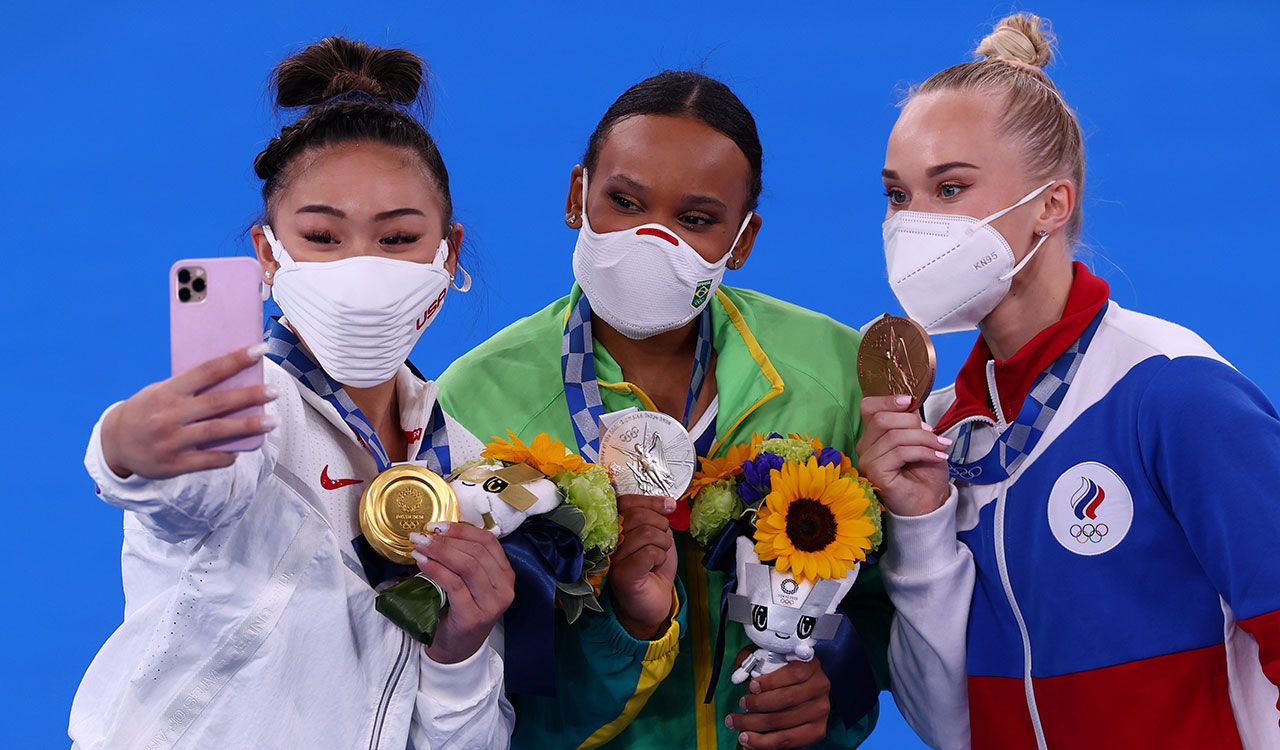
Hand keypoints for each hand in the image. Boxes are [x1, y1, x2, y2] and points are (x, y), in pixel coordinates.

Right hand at [101, 344, 277, 479]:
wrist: (114, 444)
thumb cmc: (146, 411)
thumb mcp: (160, 392)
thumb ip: (189, 388)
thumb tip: (232, 379)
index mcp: (166, 392)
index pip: (207, 371)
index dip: (235, 360)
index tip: (259, 349)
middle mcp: (170, 415)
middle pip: (218, 403)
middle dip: (250, 396)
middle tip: (274, 391)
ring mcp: (172, 441)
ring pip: (218, 432)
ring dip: (248, 426)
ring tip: (272, 421)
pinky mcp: (175, 464)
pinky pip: (208, 460)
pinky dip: (227, 455)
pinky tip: (242, 450)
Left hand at [412, 523, 514, 664]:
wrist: (456, 650)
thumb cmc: (460, 611)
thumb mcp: (470, 583)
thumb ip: (465, 560)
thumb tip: (437, 533)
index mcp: (506, 575)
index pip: (489, 542)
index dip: (463, 530)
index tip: (439, 526)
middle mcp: (505, 588)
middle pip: (476, 552)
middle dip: (447, 540)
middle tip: (422, 535)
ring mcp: (491, 604)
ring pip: (467, 565)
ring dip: (440, 552)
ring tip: (419, 546)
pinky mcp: (474, 616)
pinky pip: (454, 584)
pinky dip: (436, 569)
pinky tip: (422, 563)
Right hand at [609, 494, 677, 639]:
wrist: (652, 602)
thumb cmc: (652, 568)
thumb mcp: (656, 535)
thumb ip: (655, 517)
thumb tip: (669, 503)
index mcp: (612, 527)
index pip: (627, 502)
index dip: (651, 502)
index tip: (669, 507)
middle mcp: (606, 541)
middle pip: (637, 516)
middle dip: (660, 525)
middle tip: (662, 541)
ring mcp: (611, 559)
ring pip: (645, 533)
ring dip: (662, 543)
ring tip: (659, 555)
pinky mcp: (622, 575)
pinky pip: (648, 553)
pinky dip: (660, 557)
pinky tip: (655, 567)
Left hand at [726, 651, 831, 748]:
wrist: (800, 689)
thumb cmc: (780, 673)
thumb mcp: (767, 658)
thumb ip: (752, 660)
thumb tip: (739, 675)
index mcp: (810, 665)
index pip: (794, 673)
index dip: (770, 681)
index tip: (751, 686)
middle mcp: (820, 687)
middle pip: (787, 699)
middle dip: (757, 705)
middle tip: (740, 705)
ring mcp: (821, 710)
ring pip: (784, 723)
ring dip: (756, 726)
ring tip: (738, 726)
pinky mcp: (818, 730)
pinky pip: (789, 741)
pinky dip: (765, 743)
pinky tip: (750, 741)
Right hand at [856, 396, 951, 516]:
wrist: (930, 502)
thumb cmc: (924, 472)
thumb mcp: (920, 438)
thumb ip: (910, 421)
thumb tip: (910, 403)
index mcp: (873, 435)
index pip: (868, 407)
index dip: (888, 400)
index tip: (911, 402)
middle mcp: (865, 447)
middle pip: (882, 419)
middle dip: (913, 422)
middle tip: (934, 435)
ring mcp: (867, 461)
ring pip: (894, 436)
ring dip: (924, 439)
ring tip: (941, 447)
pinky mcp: (875, 473)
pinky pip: (899, 453)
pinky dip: (922, 451)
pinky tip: (937, 456)